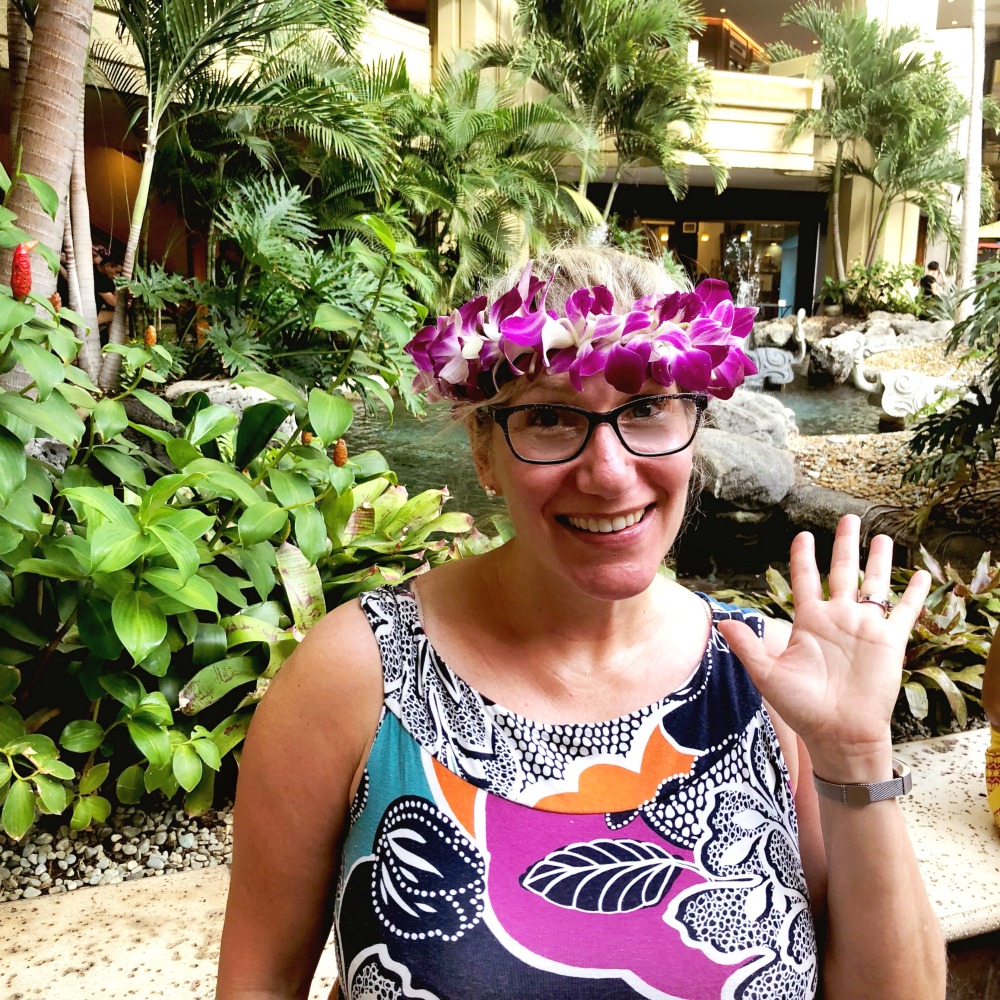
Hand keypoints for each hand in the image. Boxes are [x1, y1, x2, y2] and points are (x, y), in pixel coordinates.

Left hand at [717, 514, 929, 775]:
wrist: (838, 734)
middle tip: (848, 518)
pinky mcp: (890, 641)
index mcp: (809, 621)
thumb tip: (720, 621)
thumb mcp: (767, 674)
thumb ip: (747, 645)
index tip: (803, 535)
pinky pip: (905, 611)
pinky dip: (914, 593)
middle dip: (845, 545)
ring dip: (879, 560)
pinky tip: (923, 574)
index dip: (804, 557)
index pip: (806, 579)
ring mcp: (865, 628)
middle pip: (842, 571)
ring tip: (883, 536)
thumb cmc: (802, 708)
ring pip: (874, 583)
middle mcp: (838, 618)